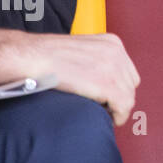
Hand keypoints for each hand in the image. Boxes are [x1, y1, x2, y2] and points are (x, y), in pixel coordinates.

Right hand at [0, 30, 139, 126]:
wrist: (32, 57)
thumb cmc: (45, 57)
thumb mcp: (79, 51)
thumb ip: (93, 61)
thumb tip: (97, 80)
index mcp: (112, 43)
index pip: (127, 71)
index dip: (119, 87)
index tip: (108, 98)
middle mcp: (117, 52)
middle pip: (130, 84)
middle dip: (119, 98)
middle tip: (104, 108)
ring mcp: (114, 68)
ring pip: (128, 97)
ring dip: (116, 108)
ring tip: (101, 113)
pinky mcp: (108, 84)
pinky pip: (124, 107)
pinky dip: (118, 116)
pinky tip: (107, 119)